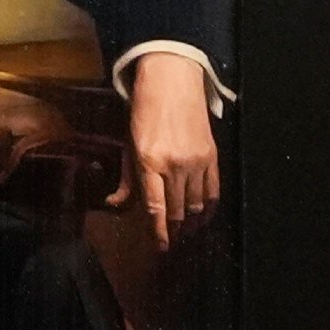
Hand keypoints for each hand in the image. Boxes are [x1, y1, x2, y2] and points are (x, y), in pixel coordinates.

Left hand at [118, 54, 220, 248]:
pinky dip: (209, 208)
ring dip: (191, 222)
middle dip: (174, 229)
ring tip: (186, 232)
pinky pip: (213, 191)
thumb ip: (126, 178)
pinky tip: (203, 216)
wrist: (172, 81)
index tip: (161, 248)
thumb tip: (115, 203)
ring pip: (196, 205)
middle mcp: (174, 164)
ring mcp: (195, 161)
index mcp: (149, 161)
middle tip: (172, 240)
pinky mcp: (212, 156)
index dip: (159, 232)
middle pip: (177, 210)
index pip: (156, 208)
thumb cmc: (145, 112)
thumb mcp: (128, 143)